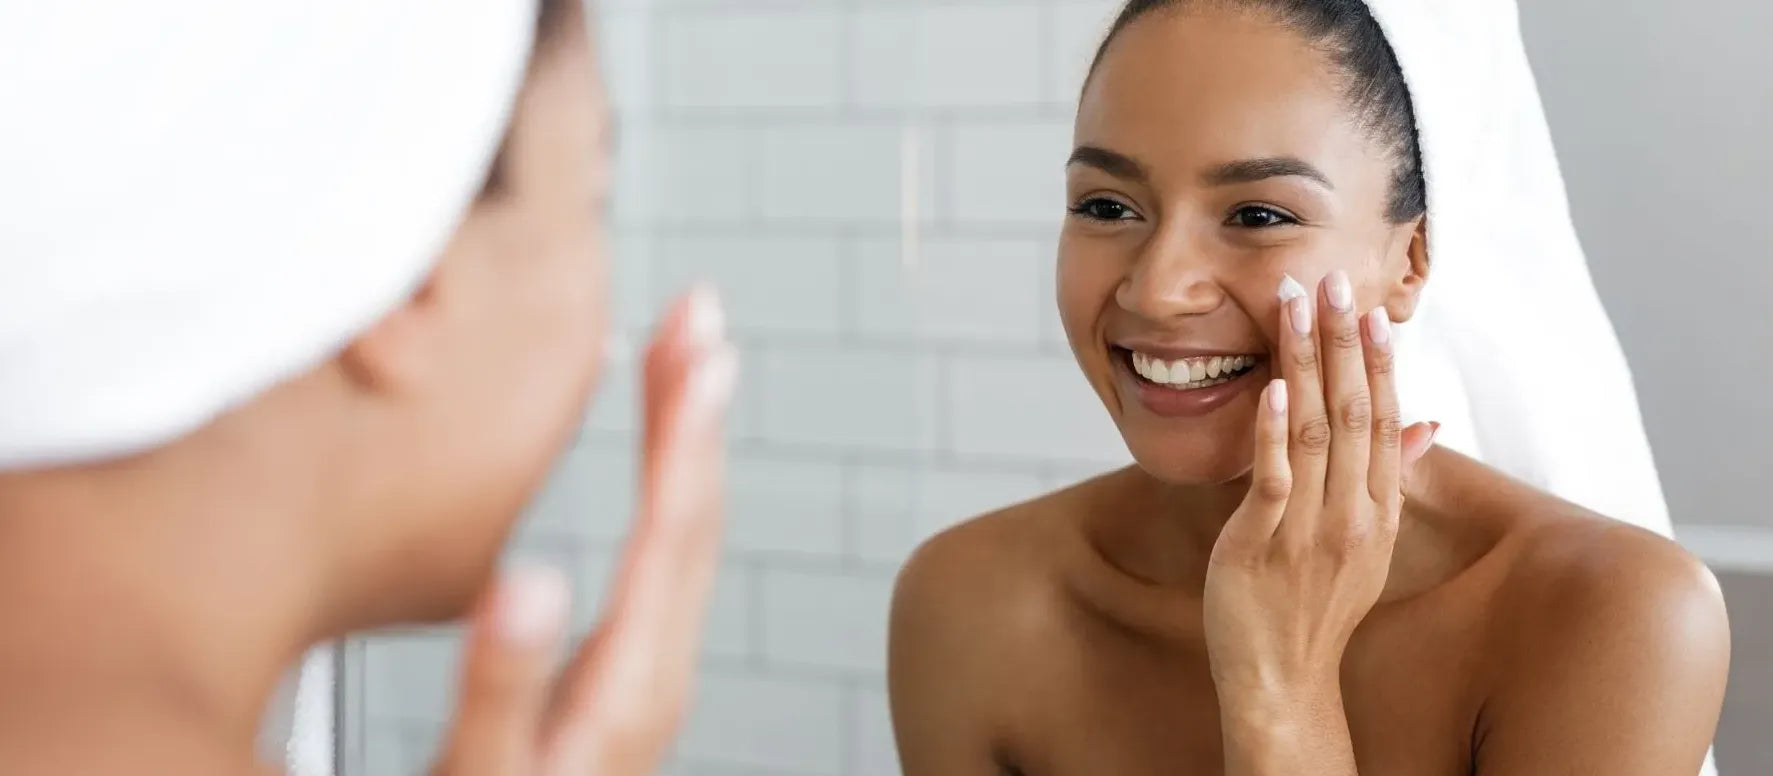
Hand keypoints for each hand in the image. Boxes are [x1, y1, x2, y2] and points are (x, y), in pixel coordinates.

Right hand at [432, 287, 736, 775]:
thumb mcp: (487, 772)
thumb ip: (504, 685)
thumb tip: (532, 576)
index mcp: (633, 678)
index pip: (672, 527)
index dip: (684, 426)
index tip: (699, 340)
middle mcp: (658, 664)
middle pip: (693, 511)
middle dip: (695, 403)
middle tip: (699, 309)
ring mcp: (648, 666)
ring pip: (685, 529)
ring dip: (686, 434)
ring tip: (683, 354)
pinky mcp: (627, 669)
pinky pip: (661, 553)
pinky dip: (662, 482)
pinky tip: (653, 455)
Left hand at [1202, 271, 1435, 698]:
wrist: (1284, 680)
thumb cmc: (1314, 606)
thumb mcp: (1366, 543)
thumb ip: (1390, 478)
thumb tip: (1426, 421)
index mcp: (1378, 509)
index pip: (1386, 419)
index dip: (1379, 361)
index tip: (1372, 308)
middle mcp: (1354, 514)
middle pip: (1356, 412)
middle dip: (1343, 343)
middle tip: (1334, 281)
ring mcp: (1310, 529)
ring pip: (1315, 431)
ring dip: (1307, 363)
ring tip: (1297, 306)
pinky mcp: (1263, 545)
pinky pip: (1274, 480)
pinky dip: (1274, 432)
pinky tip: (1274, 387)